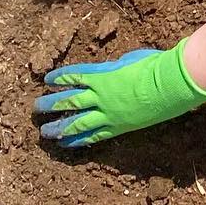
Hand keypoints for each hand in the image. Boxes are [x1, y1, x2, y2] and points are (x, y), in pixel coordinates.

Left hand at [33, 42, 205, 148]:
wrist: (169, 84)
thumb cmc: (153, 66)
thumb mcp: (128, 60)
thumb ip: (113, 68)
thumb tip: (108, 72)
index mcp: (101, 74)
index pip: (73, 76)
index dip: (59, 78)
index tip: (47, 80)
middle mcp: (99, 95)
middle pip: (69, 101)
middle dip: (51, 104)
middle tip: (36, 108)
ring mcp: (108, 113)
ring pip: (76, 122)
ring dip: (59, 127)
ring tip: (45, 132)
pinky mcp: (118, 127)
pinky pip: (94, 135)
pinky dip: (79, 140)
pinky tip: (68, 144)